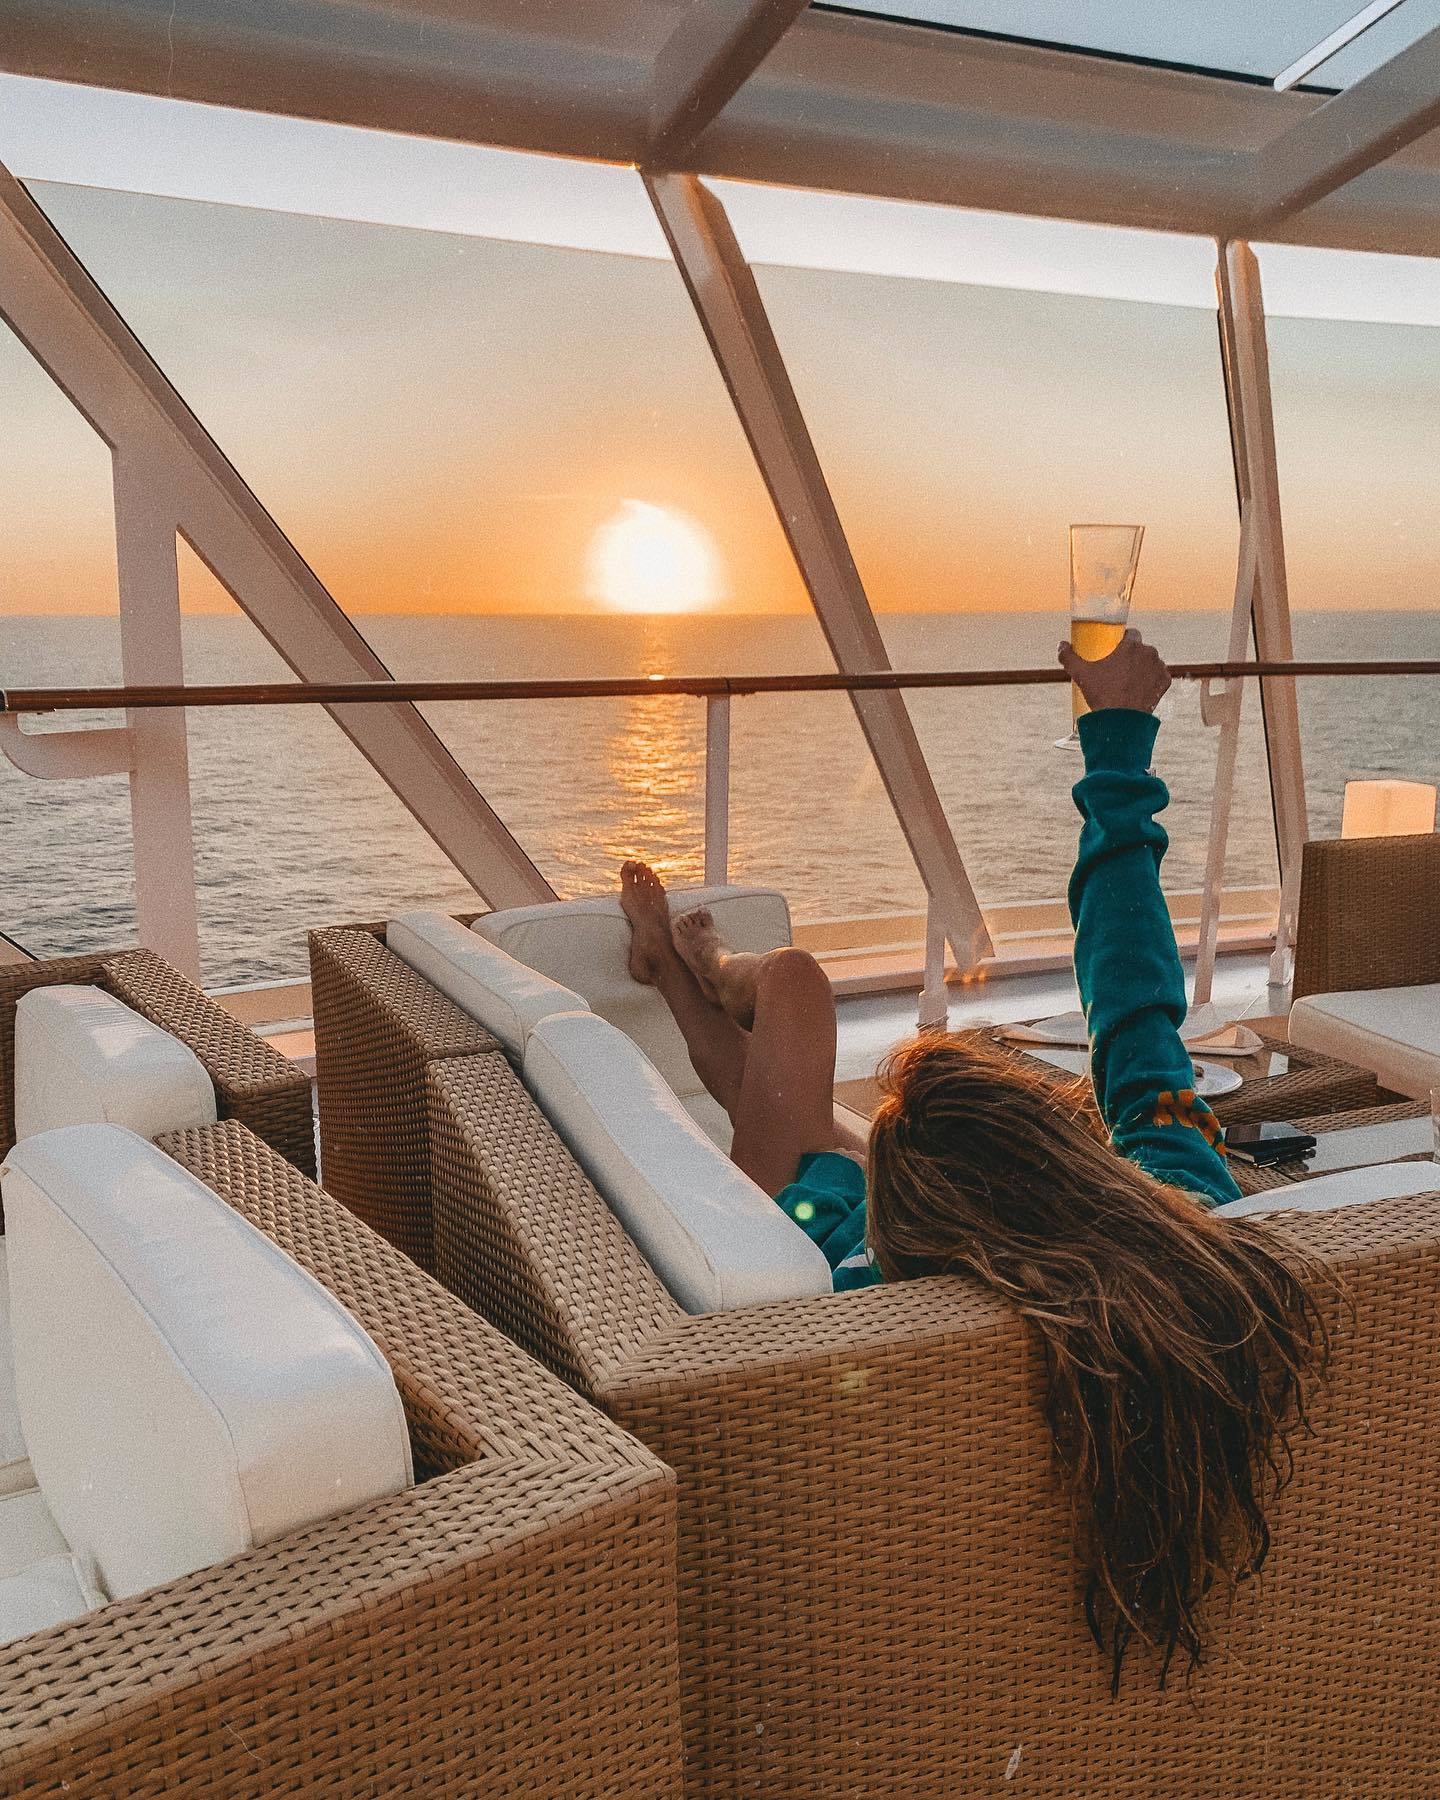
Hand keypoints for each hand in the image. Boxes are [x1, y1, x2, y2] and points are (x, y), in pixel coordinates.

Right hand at [1057, 627, 1171, 716]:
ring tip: (1129, 680)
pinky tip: (1140, 687)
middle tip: (1118, 668)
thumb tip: (1061, 645)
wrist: (1120, 721)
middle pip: (1140, 648)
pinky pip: (1159, 676)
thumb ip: (1069, 656)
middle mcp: (1149, 652)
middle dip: (1132, 655)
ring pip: (1150, 661)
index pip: (1130, 633)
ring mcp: (1159, 667)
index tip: (1114, 650)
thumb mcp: (1080, 674)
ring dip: (1142, 666)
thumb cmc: (1101, 694)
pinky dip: (1151, 680)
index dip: (1122, 640)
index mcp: (1131, 645)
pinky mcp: (1165, 682)